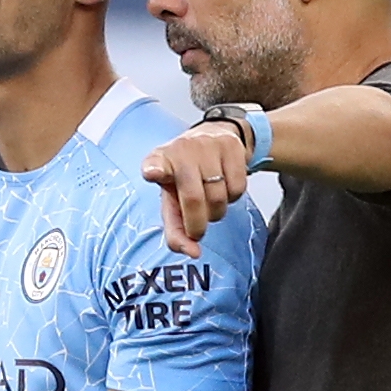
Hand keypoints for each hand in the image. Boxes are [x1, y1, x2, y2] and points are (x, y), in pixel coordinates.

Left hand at [141, 123, 247, 256]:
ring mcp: (207, 145)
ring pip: (219, 197)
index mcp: (160, 160)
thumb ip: (176, 230)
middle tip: (197, 230)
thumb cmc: (186, 174)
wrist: (214, 137)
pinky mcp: (231, 146)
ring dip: (216, 212)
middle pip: (194, 198)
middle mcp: (182, 149)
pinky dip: (232, 198)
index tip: (152, 173)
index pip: (154, 164)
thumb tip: (193, 252)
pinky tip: (224, 188)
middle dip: (197, 225)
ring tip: (209, 203)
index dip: (154, 170)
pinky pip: (237, 188)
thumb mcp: (172, 198)